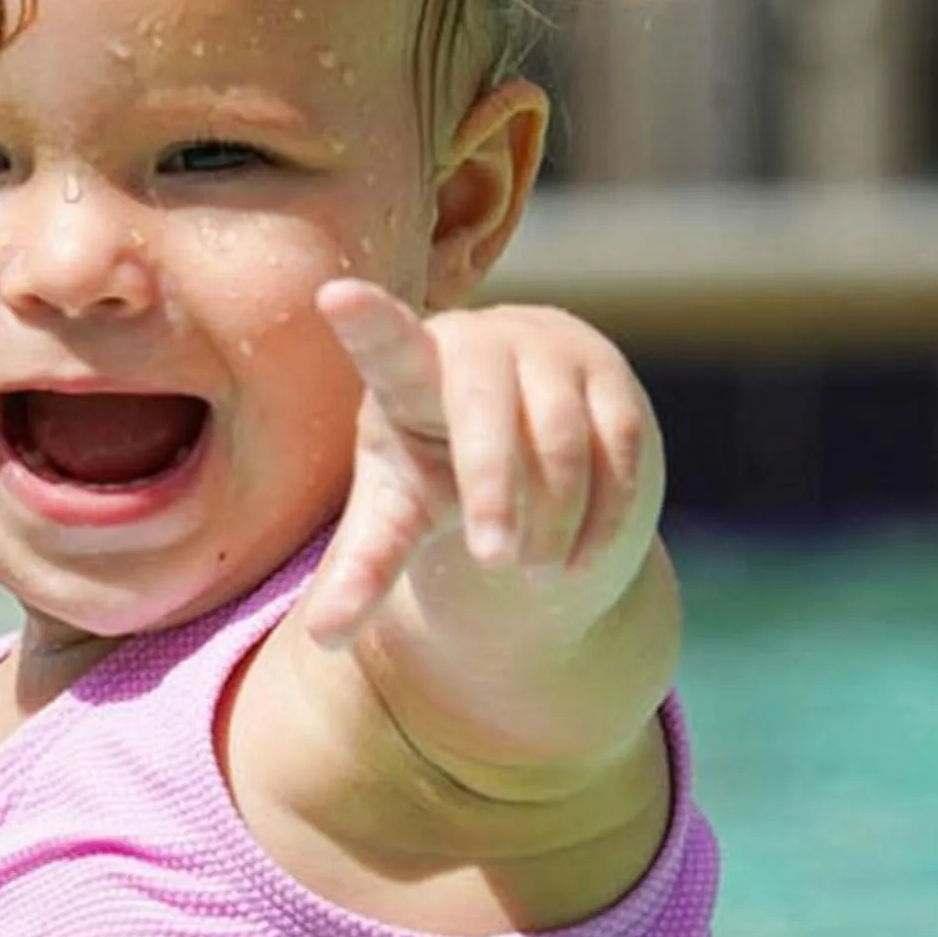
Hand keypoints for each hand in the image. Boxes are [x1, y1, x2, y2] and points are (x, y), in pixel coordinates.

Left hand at [299, 281, 661, 648]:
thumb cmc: (438, 466)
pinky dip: (600, 515)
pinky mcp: (610, 377)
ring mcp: (549, 352)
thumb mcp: (396, 513)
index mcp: (407, 375)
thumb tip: (320, 641)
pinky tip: (575, 559)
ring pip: (559, 440)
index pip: (386, 347)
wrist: (525, 428)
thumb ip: (360, 570)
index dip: (367, 325)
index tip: (335, 296)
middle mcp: (476, 346)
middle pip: (483, 413)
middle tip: (494, 560)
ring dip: (549, 518)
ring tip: (529, 569)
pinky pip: (616, 449)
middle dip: (492, 491)